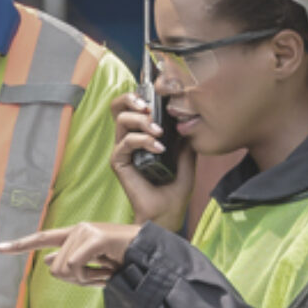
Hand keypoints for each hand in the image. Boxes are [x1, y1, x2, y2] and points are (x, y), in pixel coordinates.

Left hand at [0, 220, 141, 286]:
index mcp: (75, 235)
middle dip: (73, 280)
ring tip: (104, 273)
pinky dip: (89, 277)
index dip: (21, 244)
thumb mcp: (92, 269)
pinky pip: (76, 266)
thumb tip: (47, 261)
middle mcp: (77, 229)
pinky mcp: (94, 237)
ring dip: (84, 279)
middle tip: (96, 278)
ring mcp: (85, 231)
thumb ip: (69, 266)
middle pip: (54, 267)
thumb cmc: (122, 264)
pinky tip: (105, 273)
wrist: (148, 258)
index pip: (43, 238)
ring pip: (64, 269)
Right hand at [108, 91, 194, 228]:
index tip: (159, 93)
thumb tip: (187, 115)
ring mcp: (123, 151)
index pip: (135, 106)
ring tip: (158, 132)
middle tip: (150, 107)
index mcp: (142, 136)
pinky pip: (126, 142)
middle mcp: (130, 140)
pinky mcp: (119, 163)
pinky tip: (158, 148)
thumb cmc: (175, 191)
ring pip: (121, 120)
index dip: (142, 94)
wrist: (168, 214)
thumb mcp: (187, 158)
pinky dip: (142, 140)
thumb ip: (185, 137)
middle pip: (119, 107)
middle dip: (133, 99)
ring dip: (141, 121)